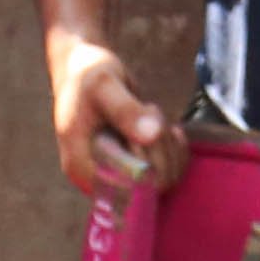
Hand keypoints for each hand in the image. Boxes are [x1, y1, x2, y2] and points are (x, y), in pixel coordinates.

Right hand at [48, 32, 176, 198]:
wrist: (84, 73)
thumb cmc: (88, 76)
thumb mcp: (104, 86)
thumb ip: (125, 110)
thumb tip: (152, 135)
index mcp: (82, 166)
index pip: (127, 186)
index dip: (146, 157)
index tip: (143, 117)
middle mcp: (99, 180)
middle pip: (149, 187)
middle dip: (160, 145)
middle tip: (149, 109)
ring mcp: (118, 178)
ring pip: (164, 182)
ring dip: (169, 146)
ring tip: (152, 113)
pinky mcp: (135, 173)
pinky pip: (170, 176)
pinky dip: (177, 152)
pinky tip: (170, 129)